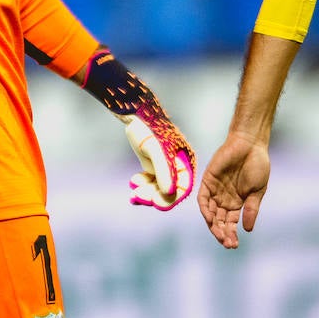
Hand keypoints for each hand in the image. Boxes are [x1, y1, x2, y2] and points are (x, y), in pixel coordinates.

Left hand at [81, 49, 195, 210]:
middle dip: (154, 196)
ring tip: (133, 194)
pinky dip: (141, 185)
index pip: (183, 187)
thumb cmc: (150, 128)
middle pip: (169, 190)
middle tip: (138, 197)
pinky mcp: (153, 164)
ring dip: (146, 193)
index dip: (170, 198)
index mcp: (186, 162)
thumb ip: (164, 172)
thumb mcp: (157, 150)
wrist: (137, 114)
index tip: (156, 204)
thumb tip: (169, 194)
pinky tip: (132, 183)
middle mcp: (178, 166)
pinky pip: (150, 181)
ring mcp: (165, 167)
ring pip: (158, 188)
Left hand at [197, 133, 269, 248]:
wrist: (251, 144)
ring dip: (214, 225)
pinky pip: (203, 198)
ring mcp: (215, 190)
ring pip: (211, 212)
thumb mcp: (257, 191)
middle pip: (220, 220)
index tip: (234, 245)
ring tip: (220, 235)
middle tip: (227, 244)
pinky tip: (210, 219)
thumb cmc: (257, 165)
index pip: (231, 223)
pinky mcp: (208, 180)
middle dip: (222, 233)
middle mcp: (224, 198)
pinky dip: (205, 209)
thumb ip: (251, 209)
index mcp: (237, 203)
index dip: (231, 234)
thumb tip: (247, 230)